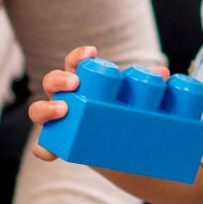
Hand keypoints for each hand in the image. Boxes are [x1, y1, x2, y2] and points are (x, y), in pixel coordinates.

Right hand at [28, 47, 168, 163]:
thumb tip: (162, 74)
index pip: (74, 63)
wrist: (127, 150)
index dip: (78, 56)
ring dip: (46, 108)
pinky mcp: (63, 143)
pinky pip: (45, 146)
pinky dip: (43, 148)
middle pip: (52, 82)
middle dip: (59, 79)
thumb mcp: (136, 99)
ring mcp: (62, 121)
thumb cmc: (125, 113)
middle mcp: (67, 98)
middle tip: (74, 84)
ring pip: (40, 110)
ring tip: (62, 110)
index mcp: (83, 82)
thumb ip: (149, 85)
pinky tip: (49, 152)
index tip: (92, 52)